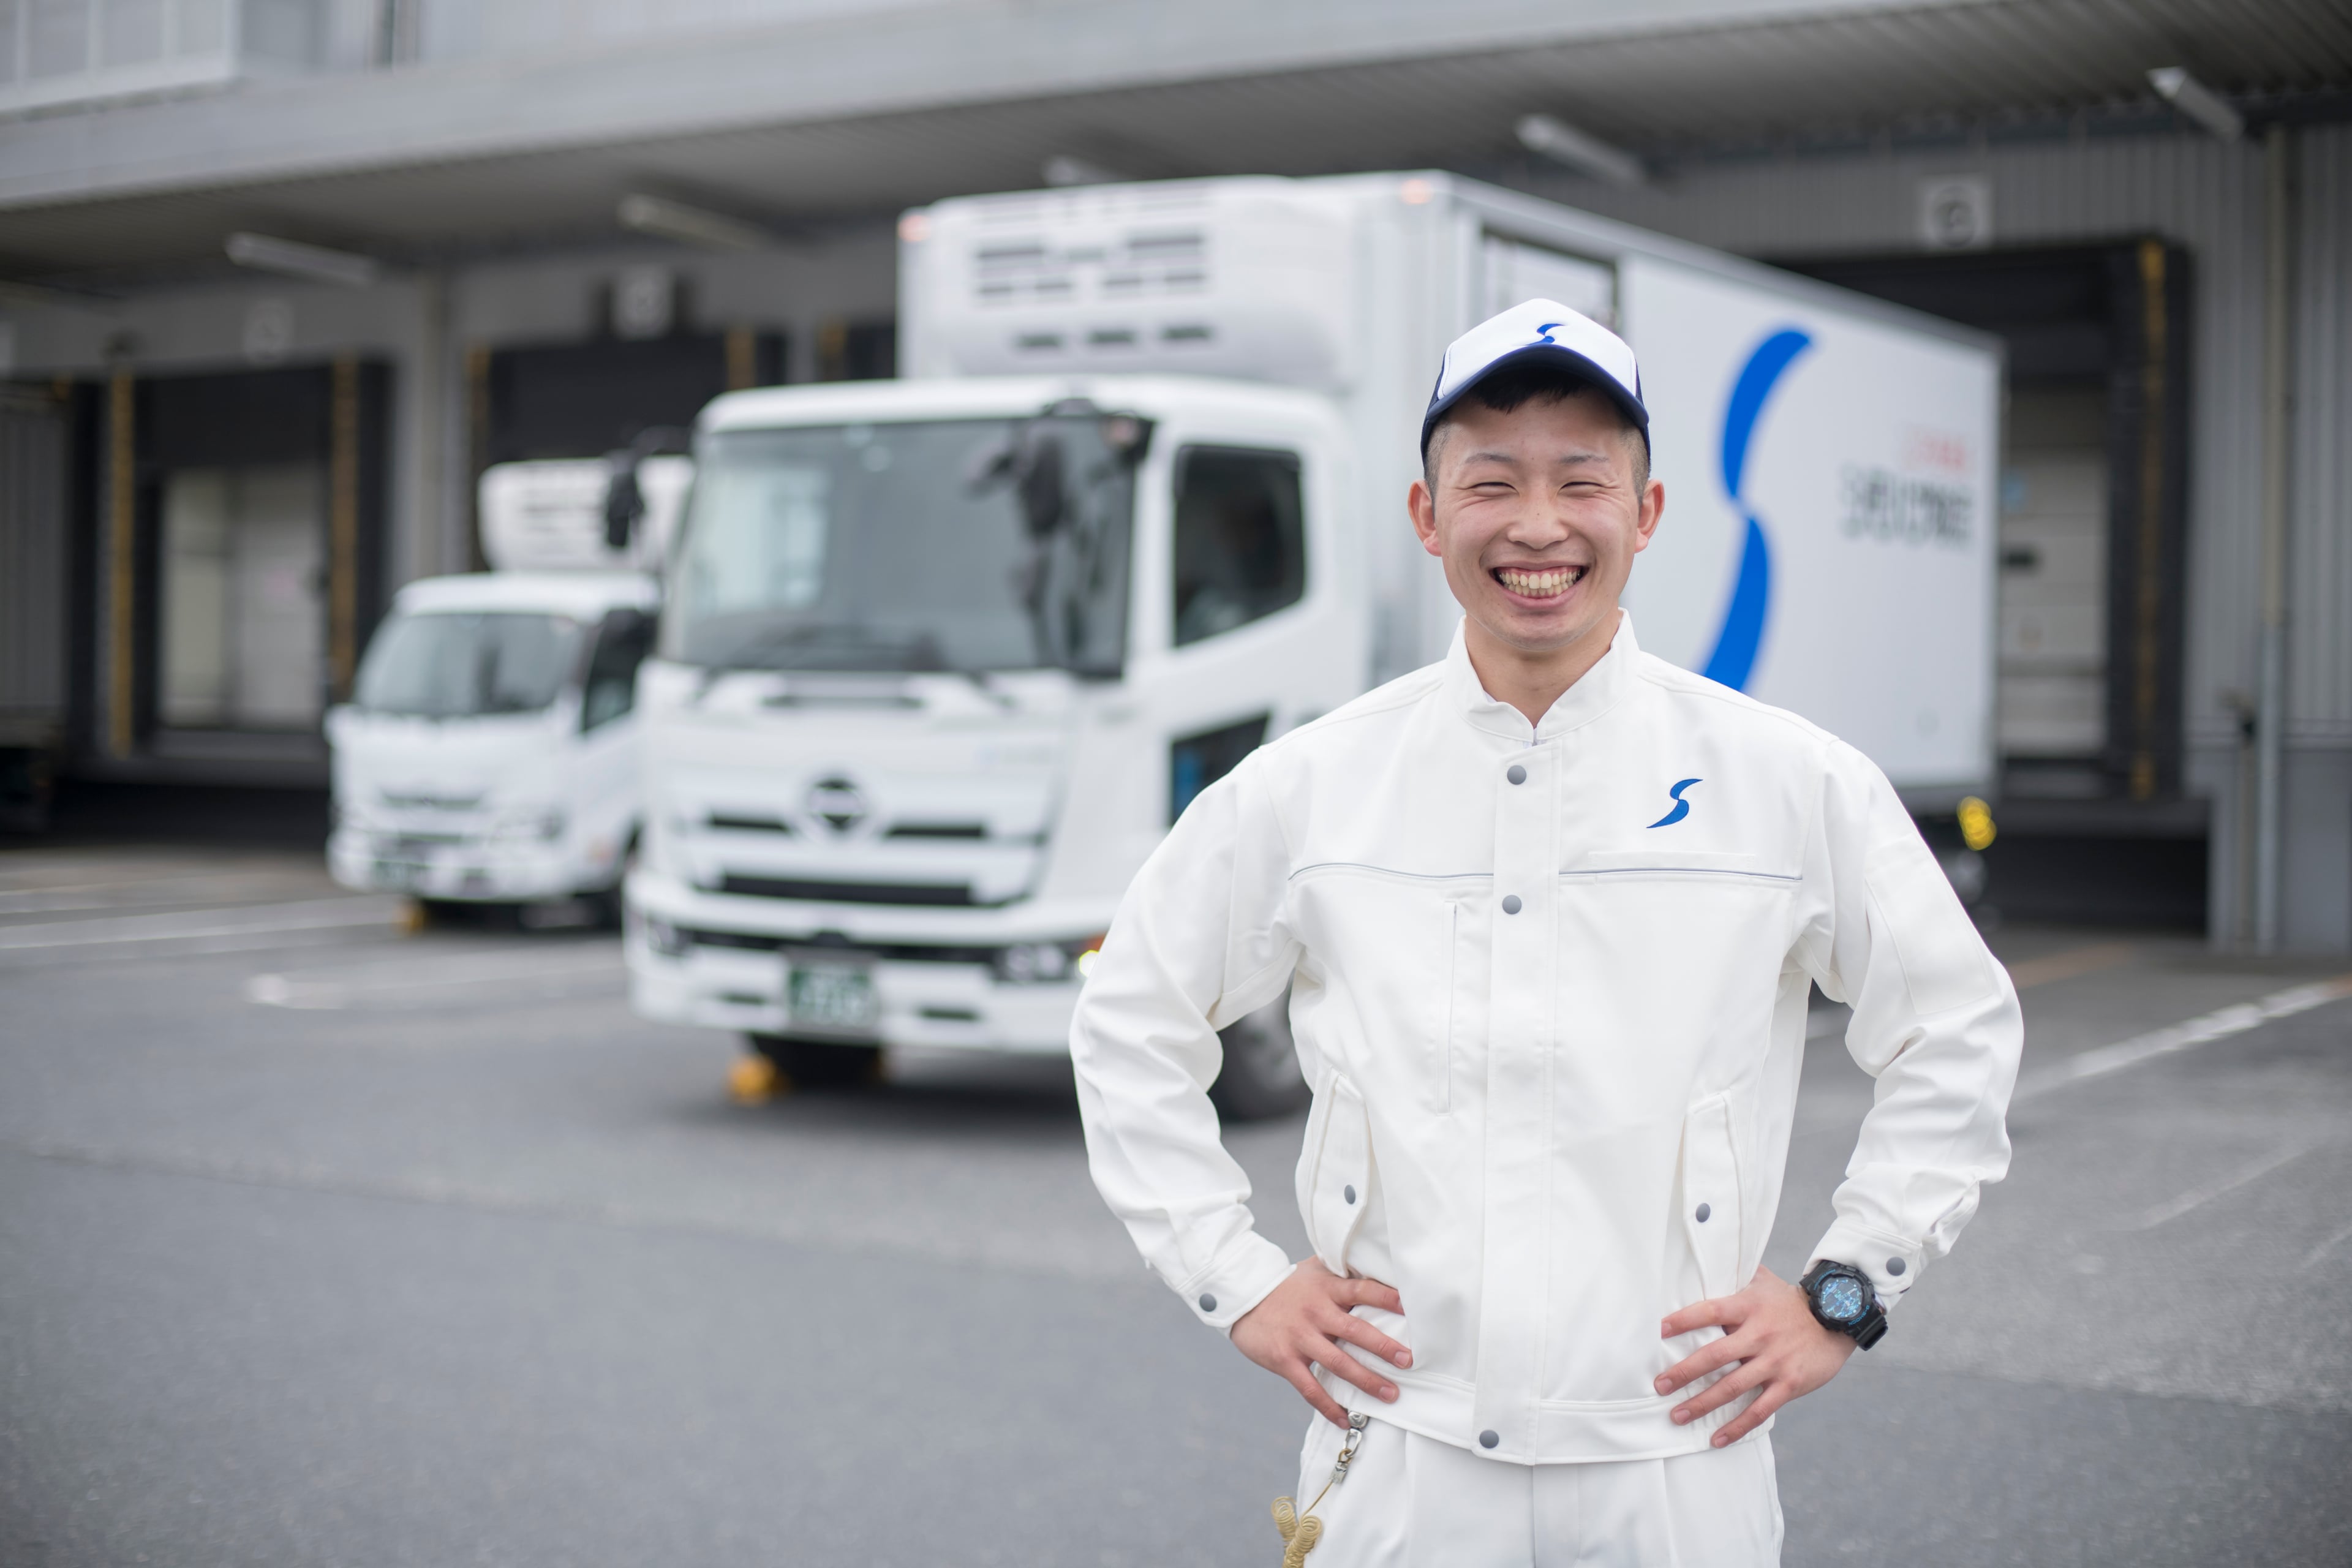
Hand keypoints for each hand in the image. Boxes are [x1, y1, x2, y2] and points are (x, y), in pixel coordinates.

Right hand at [1231, 1257, 1412, 1428]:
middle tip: (1408, 1360)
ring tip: (1390, 1395)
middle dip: (1383, 1347)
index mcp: (1326, 1289)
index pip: (1361, 1290)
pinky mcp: (1284, 1359)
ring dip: (1366, 1381)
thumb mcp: (1313, 1271)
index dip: (1386, 1297)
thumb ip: (1341, 1271)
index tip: (1410, 1307)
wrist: (1243, 1298)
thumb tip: (1374, 1265)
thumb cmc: (1286, 1285)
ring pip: (1338, 1363)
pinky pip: (1310, 1388)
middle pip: (1354, 1330)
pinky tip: (1345, 1420)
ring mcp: (1299, 1337)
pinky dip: (1329, 1406)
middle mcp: (1315, 1312)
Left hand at [1656, 1265, 1856, 1445]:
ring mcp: (1775, 1362)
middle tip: (1659, 1385)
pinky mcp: (1789, 1384)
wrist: (1838, 1318)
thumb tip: (1707, 1255)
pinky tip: (1716, 1439)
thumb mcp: (1763, 1280)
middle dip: (1684, 1372)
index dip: (1684, 1320)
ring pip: (1733, 1387)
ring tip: (1677, 1415)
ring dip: (1702, 1404)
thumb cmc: (1791, 1300)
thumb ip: (1735, 1272)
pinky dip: (1737, 1426)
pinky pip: (1759, 1410)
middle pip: (1715, 1355)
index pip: (1710, 1311)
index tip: (1659, 1330)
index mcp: (1749, 1307)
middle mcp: (1760, 1334)